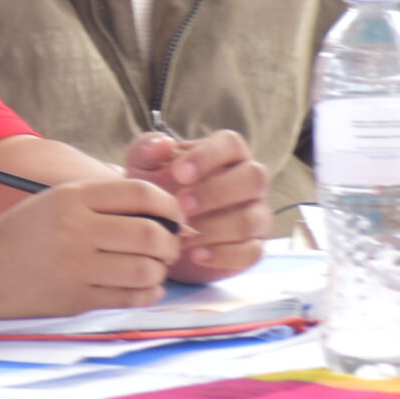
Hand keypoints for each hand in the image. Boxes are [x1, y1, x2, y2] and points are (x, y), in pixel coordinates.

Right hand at [0, 178, 183, 317]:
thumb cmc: (24, 232)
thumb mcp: (58, 200)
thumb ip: (105, 201)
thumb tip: (164, 211)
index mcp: (72, 197)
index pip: (141, 194)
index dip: (170, 205)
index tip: (174, 216)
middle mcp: (75, 230)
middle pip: (150, 234)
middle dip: (171, 242)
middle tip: (169, 245)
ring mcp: (75, 268)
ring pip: (145, 270)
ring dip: (160, 270)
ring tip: (154, 266)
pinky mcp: (75, 300)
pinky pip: (129, 298)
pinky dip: (147, 293)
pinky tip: (144, 286)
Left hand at [124, 131, 270, 280]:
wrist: (161, 232)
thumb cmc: (157, 190)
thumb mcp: (144, 168)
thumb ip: (146, 150)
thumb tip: (162, 143)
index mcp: (227, 154)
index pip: (231, 144)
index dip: (208, 157)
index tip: (177, 173)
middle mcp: (249, 180)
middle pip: (254, 177)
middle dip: (216, 192)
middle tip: (181, 206)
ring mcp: (256, 214)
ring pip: (252, 218)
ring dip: (214, 228)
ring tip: (181, 236)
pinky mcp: (253, 246)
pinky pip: (251, 252)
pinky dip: (223, 256)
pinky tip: (196, 255)